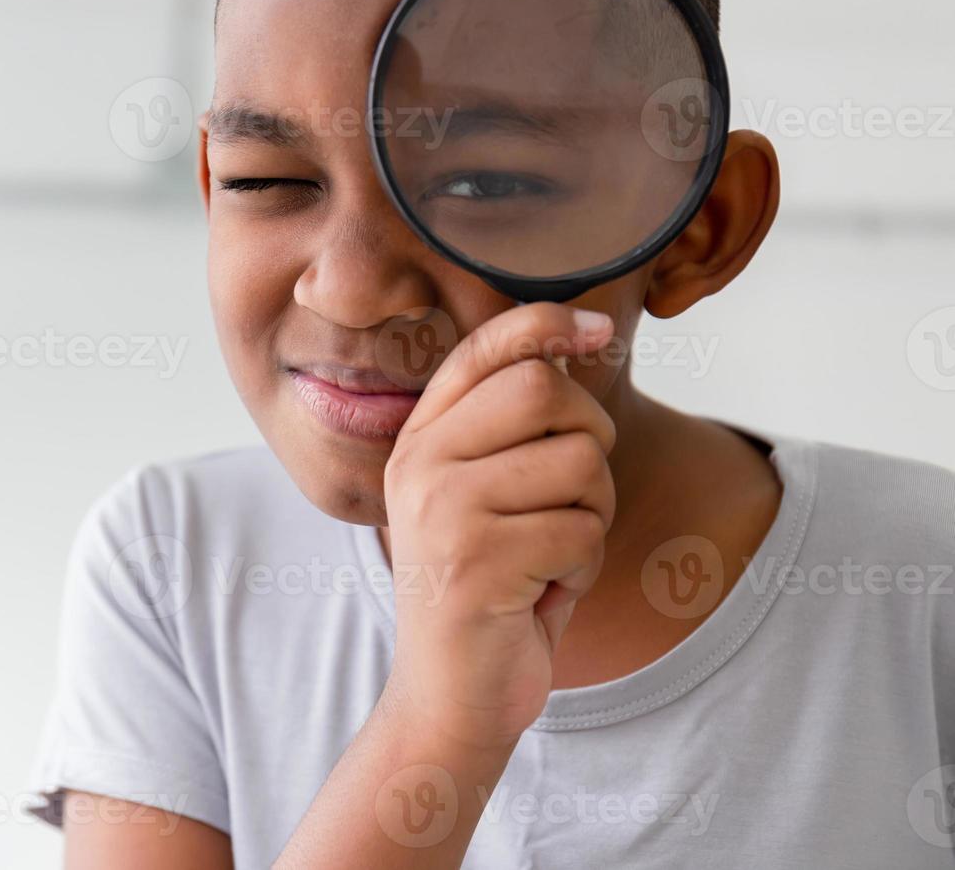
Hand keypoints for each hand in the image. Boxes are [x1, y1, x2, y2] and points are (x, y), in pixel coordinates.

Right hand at [382, 303, 618, 749]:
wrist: (451, 695)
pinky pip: (582, 530)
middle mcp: (421, 464)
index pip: (484, 349)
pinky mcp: (477, 560)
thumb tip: (581, 338)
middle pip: (543, 390)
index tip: (598, 329)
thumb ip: (511, 426)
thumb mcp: (487, 494)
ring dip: (592, 512)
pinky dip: (584, 564)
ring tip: (553, 551)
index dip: (547, 323)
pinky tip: (544, 590)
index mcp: (420, 440)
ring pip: (577, 462)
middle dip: (590, 437)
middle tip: (574, 492)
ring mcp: (442, 509)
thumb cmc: (491, 588)